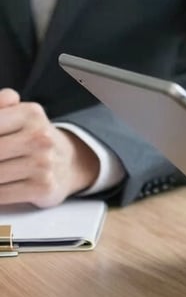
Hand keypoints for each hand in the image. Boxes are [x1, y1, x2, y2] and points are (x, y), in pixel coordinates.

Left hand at [0, 88, 99, 206]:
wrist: (68, 162)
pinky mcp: (43, 187)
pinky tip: (1, 183)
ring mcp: (43, 163)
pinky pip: (2, 194)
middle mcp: (40, 137)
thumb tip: (2, 102)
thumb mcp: (19, 113)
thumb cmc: (32, 137)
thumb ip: (2, 102)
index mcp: (30, 113)